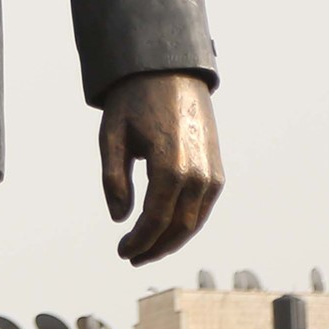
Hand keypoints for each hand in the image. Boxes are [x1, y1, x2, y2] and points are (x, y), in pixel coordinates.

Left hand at [99, 72, 223, 261]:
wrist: (171, 72)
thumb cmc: (135, 102)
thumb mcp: (112, 136)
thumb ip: (113, 180)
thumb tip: (119, 219)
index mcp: (170, 167)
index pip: (155, 220)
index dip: (139, 241)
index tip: (122, 252)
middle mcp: (198, 175)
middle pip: (178, 228)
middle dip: (154, 247)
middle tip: (132, 256)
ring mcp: (211, 174)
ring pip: (194, 222)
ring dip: (171, 240)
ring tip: (147, 249)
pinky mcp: (217, 171)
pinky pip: (203, 208)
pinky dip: (186, 224)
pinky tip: (166, 229)